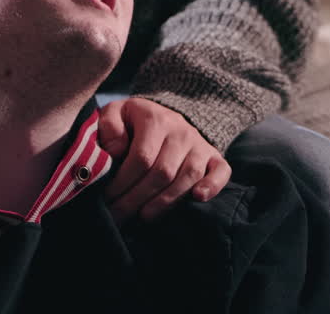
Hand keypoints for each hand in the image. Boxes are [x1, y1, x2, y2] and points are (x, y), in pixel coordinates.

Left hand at [98, 97, 231, 222]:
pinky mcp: (214, 156)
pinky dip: (212, 186)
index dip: (123, 182)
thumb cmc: (133, 122)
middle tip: (118, 215)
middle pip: (162, 172)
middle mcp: (181, 131)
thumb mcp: (115, 113)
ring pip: (188, 177)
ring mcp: (200, 145)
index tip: (108, 198)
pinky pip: (221, 172)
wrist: (165, 116)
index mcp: (155, 119)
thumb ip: (108, 126)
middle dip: (137, 198)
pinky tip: (198, 198)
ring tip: (143, 216)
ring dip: (165, 201)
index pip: (141, 158)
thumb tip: (116, 151)